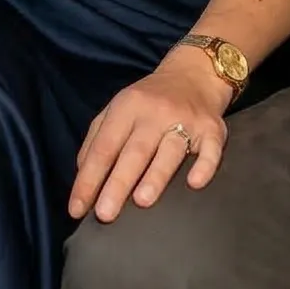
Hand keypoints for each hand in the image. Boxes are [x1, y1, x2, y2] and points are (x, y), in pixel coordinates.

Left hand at [68, 55, 233, 222]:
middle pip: (134, 152)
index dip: (89, 179)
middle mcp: (155, 113)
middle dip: (118, 184)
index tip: (76, 209)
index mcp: (127, 108)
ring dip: (156, 176)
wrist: (194, 74)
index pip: (104, 147)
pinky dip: (204, 166)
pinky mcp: (213, 128)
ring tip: (142, 202)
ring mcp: (186, 120)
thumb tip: (83, 179)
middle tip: (104, 214)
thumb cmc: (149, 101)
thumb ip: (96, 141)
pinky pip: (211, 149)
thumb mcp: (117, 110)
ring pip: (170, 150)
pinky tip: (195, 184)